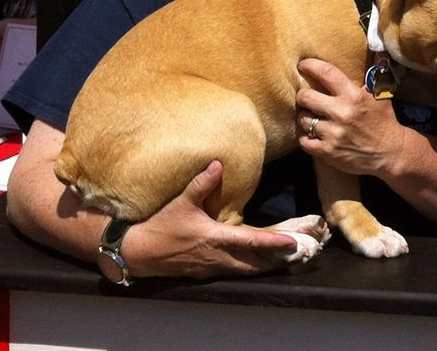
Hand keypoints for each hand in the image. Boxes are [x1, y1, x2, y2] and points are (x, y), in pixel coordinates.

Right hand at [122, 160, 301, 278]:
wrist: (136, 252)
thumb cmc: (160, 226)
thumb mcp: (181, 201)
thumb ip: (202, 183)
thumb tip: (218, 163)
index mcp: (215, 239)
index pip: (252, 242)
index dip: (274, 244)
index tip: (293, 244)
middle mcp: (217, 257)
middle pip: (255, 263)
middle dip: (277, 260)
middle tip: (299, 255)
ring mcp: (211, 268)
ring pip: (245, 270)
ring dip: (265, 266)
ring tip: (285, 261)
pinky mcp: (205, 272)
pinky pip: (233, 271)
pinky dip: (249, 268)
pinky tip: (257, 264)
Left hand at [297, 57, 406, 178]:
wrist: (390, 153)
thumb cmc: (384, 121)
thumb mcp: (381, 95)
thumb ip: (372, 75)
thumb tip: (377, 50)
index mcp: (353, 95)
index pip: (326, 73)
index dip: (310, 66)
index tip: (302, 65)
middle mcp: (341, 113)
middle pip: (305, 96)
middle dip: (303, 95)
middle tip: (307, 97)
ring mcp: (333, 134)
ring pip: (303, 119)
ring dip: (306, 117)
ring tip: (312, 117)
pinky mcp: (327, 152)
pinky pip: (304, 141)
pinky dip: (307, 138)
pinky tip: (313, 135)